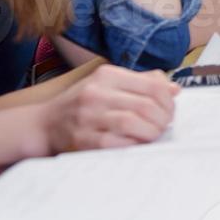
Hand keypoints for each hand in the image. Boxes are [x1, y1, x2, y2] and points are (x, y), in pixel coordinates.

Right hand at [40, 64, 176, 152]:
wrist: (44, 124)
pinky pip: (116, 143)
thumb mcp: (109, 83)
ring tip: (153, 135)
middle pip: (146, 105)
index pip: (153, 86)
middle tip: (164, 126)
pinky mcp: (83, 139)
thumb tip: (174, 90)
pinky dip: (133, 144)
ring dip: (151, 132)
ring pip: (133, 122)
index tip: (170, 110)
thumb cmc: (83, 103)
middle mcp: (96, 92)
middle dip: (163, 119)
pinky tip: (136, 144)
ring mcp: (87, 116)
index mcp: (107, 74)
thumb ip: (142, 83)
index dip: (169, 101)